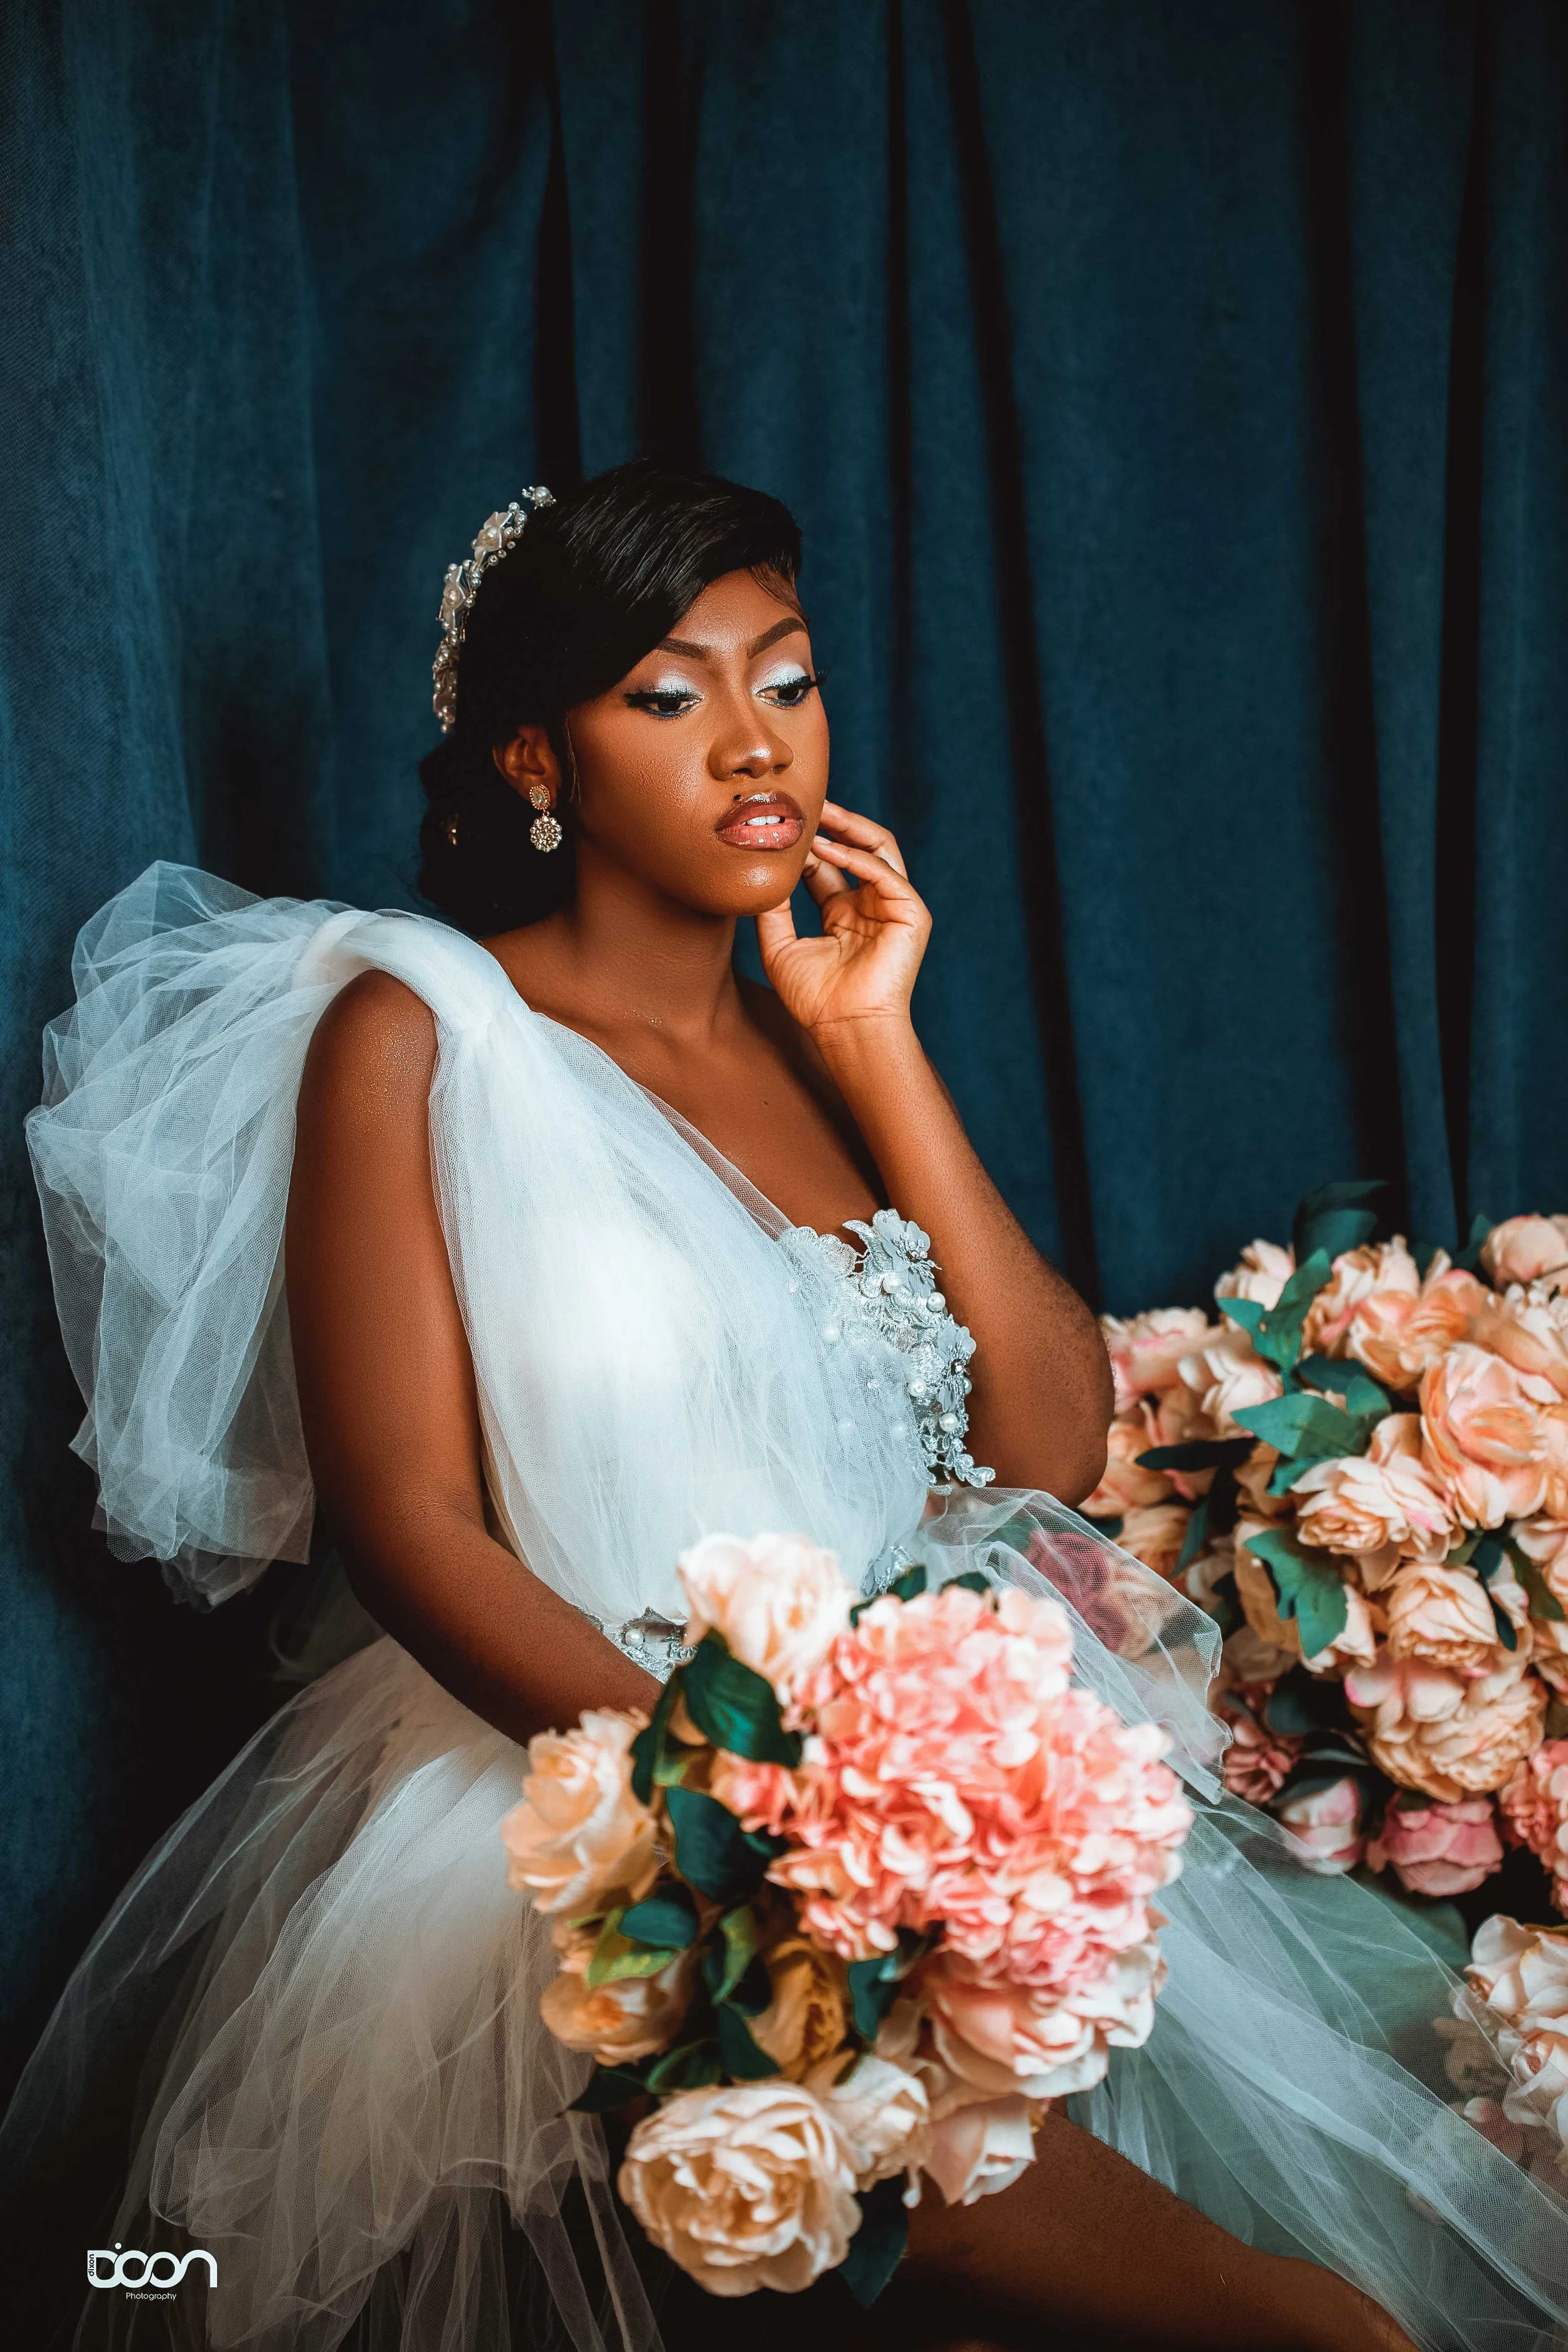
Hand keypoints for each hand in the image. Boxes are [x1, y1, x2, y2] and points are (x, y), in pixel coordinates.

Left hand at [755, 801, 930, 1039]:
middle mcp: (870, 905)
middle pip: (856, 847)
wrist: (845, 1028)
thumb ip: (771, 911)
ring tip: (819, 811)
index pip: (827, 864)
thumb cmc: (815, 999)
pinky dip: (858, 858)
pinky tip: (828, 849)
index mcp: (844, 913)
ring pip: (878, 849)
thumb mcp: (780, 947)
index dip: (803, 844)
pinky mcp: (912, 914)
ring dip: (849, 827)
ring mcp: (893, 907)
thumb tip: (755, 876)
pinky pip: (886, 874)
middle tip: (802, 802)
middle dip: (832, 822)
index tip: (777, 826)